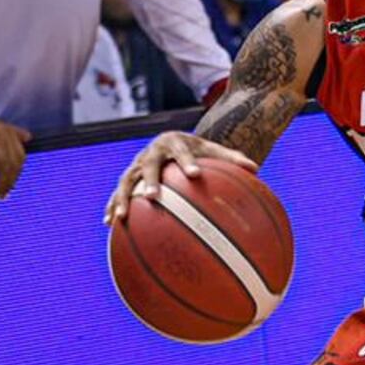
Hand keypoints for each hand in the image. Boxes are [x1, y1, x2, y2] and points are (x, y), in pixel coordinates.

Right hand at [0, 111, 31, 198]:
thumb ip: (13, 132)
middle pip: (12, 162)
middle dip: (10, 181)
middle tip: (5, 194)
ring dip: (1, 182)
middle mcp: (3, 133)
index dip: (17, 173)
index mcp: (9, 131)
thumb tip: (28, 138)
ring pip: (2, 165)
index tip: (13, 186)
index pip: (20, 156)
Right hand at [105, 131, 254, 225]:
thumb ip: (233, 158)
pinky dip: (112, 205)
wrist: (172, 141)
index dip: (187, 163)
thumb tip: (256, 169)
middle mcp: (152, 152)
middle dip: (149, 181)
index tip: (194, 175)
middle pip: (149, 166)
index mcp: (175, 143)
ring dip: (121, 198)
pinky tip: (108, 224)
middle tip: (153, 197)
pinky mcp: (128, 177)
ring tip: (120, 217)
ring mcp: (137, 165)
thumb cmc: (197, 150)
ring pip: (126, 180)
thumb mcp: (214, 150)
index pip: (182, 153)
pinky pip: (117, 192)